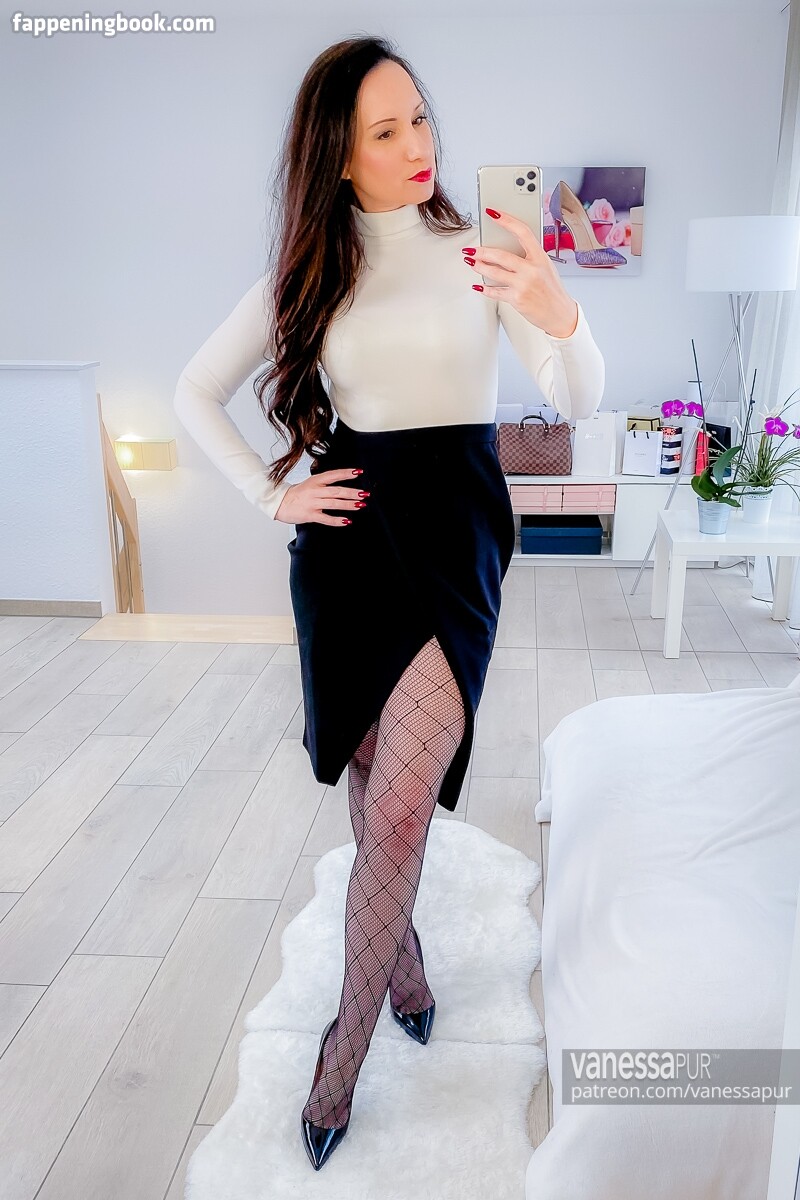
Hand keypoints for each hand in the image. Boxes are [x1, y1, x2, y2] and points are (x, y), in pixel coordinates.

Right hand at [274, 469, 366, 525]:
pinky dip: (337, 520)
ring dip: (349, 505)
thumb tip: (342, 482)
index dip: (346, 473)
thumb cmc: (296, 494)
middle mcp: (315, 491)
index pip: (333, 475)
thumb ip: (324, 483)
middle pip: (337, 491)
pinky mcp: (310, 515)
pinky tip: (346, 521)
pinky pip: (326, 519)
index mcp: (315, 481)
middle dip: (352, 493)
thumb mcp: (310, 483)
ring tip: (360, 505)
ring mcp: (313, 503)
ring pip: (334, 504)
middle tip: (365, 494)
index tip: (359, 472)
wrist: (279, 503)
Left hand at [463, 209, 578, 337]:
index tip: (493, 214)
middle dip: (482, 252)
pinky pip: (495, 292)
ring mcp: (524, 284)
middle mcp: (532, 269)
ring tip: (471, 263)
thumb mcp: (546, 268)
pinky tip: (479, 286)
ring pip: (494, 272)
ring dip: (479, 267)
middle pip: (501, 255)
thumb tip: (507, 250)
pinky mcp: (517, 299)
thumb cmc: (552, 291)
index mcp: (540, 257)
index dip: (506, 220)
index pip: (522, 232)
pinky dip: (485, 289)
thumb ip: (530, 258)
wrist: (560, 314)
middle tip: (471, 250)